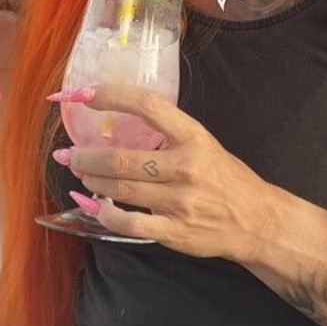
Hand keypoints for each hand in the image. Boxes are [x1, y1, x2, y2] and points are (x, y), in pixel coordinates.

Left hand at [51, 84, 277, 260]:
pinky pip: (128, 222)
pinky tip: (97, 207)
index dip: (111, 96)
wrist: (257, 220)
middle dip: (85, 156)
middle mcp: (185, 166)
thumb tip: (118, 125)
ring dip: (92, 181)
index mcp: (193, 137)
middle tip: (69, 154)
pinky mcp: (174, 231)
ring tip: (81, 175)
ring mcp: (179, 201)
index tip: (83, 94)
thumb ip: (168, 135)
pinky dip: (105, 214)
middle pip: (120, 158)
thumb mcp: (204, 143)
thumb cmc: (227, 178)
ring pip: (119, 189)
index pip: (147, 106)